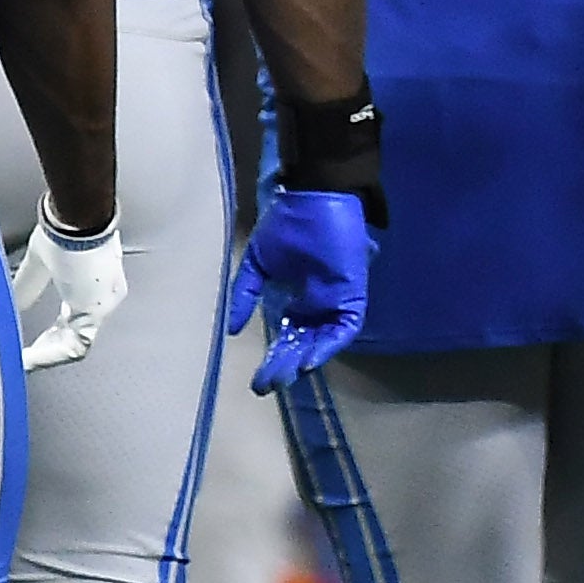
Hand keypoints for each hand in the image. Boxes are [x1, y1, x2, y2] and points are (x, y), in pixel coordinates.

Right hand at [14, 211, 125, 371]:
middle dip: (48, 348)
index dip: (51, 334)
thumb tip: (14, 302)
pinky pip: (75, 344)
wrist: (79, 219)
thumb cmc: (65, 230)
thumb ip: (28, 285)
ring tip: (24, 362)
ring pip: (75, 343)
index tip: (31, 344)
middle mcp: (104, 298)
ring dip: (47, 354)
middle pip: (75, 335)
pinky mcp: (97, 310)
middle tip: (25, 360)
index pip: (73, 319)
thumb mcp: (40, 261)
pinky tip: (31, 358)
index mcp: (93, 284)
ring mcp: (103, 305)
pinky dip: (51, 354)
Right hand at [240, 188, 373, 393]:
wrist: (315, 196)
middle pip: (302, 343)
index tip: (256, 381)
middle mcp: (317, 304)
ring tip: (284, 376)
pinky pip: (344, 328)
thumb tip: (231, 328)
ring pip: (322, 341)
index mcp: (297, 297)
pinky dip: (328, 345)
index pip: (286, 336)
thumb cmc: (289, 223)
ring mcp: (336, 300)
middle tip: (265, 386)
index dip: (272, 358)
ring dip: (304, 359)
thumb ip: (246, 294)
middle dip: (284, 365)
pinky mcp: (352, 294)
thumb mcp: (259, 263)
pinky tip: (309, 359)